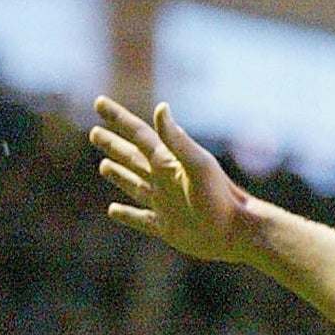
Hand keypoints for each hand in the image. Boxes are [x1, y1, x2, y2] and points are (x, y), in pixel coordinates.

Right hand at [90, 98, 248, 261]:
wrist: (239, 232)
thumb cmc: (221, 197)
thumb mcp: (197, 165)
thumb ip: (177, 140)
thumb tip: (160, 107)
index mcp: (168, 162)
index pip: (137, 133)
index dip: (118, 117)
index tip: (99, 101)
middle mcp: (163, 180)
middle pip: (131, 157)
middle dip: (113, 144)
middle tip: (95, 132)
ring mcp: (163, 203)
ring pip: (133, 184)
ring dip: (118, 174)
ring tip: (104, 165)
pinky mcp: (165, 227)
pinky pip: (140, 218)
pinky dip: (126, 215)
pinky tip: (113, 210)